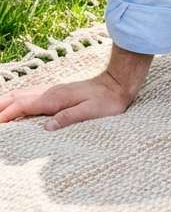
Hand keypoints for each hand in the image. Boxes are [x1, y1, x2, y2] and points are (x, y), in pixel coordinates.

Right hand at [0, 46, 151, 130]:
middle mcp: (49, 92)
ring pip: (21, 94)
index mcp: (54, 99)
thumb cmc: (107, 100)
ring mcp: (52, 91)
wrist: (118, 83)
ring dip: (5, 102)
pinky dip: (16, 100)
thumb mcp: (90, 111)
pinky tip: (14, 105)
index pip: (21, 106)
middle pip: (16, 97)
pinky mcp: (56, 93)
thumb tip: (46, 128)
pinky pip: (29, 95)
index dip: (4, 115)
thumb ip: (68, 118)